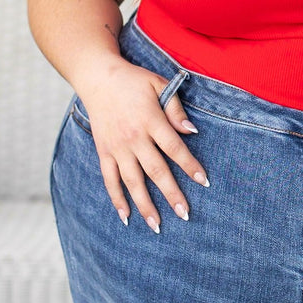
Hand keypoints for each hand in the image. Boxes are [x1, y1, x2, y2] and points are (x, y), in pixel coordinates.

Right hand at [78, 58, 207, 231]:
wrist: (98, 78)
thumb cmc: (134, 81)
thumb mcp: (159, 84)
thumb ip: (175, 108)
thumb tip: (191, 131)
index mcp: (151, 120)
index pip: (174, 147)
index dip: (190, 165)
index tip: (204, 181)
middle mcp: (134, 137)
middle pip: (156, 170)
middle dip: (171, 194)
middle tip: (185, 215)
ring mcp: (117, 147)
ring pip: (132, 181)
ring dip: (145, 205)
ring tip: (157, 225)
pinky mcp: (103, 152)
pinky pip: (110, 180)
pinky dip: (117, 199)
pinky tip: (125, 217)